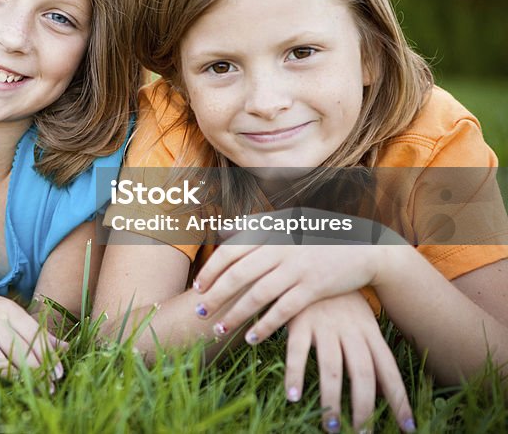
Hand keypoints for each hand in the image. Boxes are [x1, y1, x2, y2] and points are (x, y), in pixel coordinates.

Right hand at [0, 291, 66, 385]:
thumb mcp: (2, 312)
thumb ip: (32, 330)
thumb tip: (66, 348)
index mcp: (4, 308)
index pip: (32, 334)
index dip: (47, 357)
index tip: (57, 375)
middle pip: (18, 350)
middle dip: (35, 372)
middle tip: (47, 389)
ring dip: (13, 378)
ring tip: (26, 391)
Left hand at [192, 240, 397, 342]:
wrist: (365, 247)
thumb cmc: (320, 237)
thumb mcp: (288, 223)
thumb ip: (256, 226)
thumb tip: (223, 230)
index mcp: (271, 233)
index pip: (231, 251)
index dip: (211, 270)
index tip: (197, 287)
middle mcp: (281, 249)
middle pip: (238, 275)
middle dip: (215, 296)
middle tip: (199, 313)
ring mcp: (297, 268)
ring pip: (257, 295)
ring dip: (234, 314)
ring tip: (218, 330)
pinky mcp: (314, 287)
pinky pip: (283, 310)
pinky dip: (265, 325)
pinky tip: (252, 338)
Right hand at [284, 293, 414, 431]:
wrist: (314, 258)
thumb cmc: (338, 297)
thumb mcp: (360, 320)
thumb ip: (369, 352)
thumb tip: (379, 390)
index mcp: (370, 332)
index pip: (389, 371)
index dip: (399, 400)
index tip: (408, 427)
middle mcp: (351, 330)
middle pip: (362, 374)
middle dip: (363, 408)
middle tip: (361, 433)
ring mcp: (325, 325)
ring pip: (332, 369)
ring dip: (331, 400)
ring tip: (331, 426)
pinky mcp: (299, 320)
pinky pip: (297, 352)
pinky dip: (295, 374)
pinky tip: (292, 395)